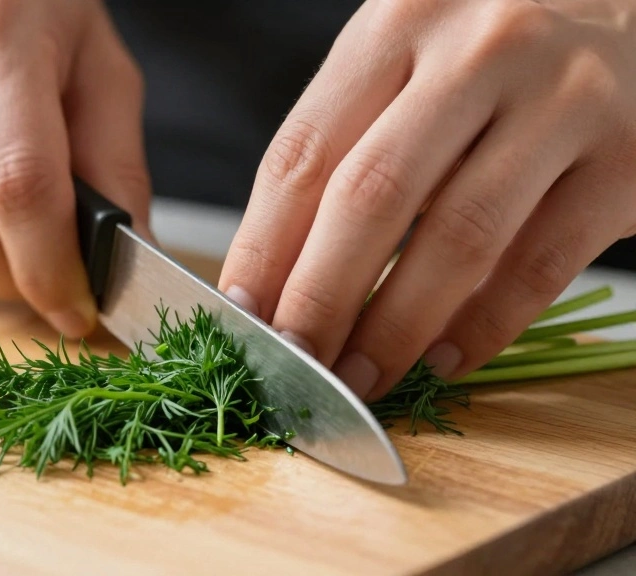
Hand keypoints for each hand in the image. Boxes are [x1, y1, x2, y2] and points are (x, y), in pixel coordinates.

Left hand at [219, 0, 635, 400]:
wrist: (632, 2)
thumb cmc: (497, 45)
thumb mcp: (412, 57)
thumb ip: (352, 139)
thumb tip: (282, 272)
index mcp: (398, 24)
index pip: (303, 153)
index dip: (262, 246)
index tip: (240, 314)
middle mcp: (478, 52)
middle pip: (370, 197)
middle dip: (319, 298)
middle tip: (293, 362)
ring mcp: (561, 101)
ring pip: (457, 237)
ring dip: (395, 327)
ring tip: (359, 378)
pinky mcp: (627, 160)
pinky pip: (540, 264)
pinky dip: (483, 326)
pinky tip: (443, 360)